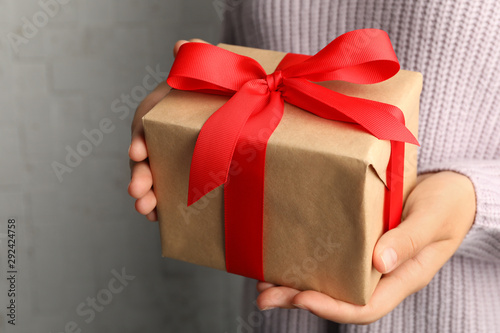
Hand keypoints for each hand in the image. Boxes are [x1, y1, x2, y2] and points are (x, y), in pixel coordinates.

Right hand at [128, 39, 208, 220]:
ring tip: (146, 210)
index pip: (144, 123)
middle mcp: (159, 137)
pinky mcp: (181, 174)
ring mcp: (168, 158)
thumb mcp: (205, 74)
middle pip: (144, 157)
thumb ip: (193, 60)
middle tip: (138, 191)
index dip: (139, 136)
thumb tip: (184, 44)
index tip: (140, 150)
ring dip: (147, 195)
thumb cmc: (212, 93)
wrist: (229, 109)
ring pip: (152, 178)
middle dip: (139, 174)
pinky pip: (167, 192)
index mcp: (160, 114)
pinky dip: (162, 206)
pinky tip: (160, 218)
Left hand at [256, 171, 475, 323]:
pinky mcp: (361, 242)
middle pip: (338, 298)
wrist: (452, 191)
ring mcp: (369, 259)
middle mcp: (381, 273)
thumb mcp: (432, 219)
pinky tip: (285, 256)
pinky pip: (332, 258)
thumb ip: (409, 240)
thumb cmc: (447, 205)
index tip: (302, 298)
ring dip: (296, 284)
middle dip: (300, 300)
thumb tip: (379, 264)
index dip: (332, 308)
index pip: (364, 306)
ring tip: (264, 283)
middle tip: (266, 295)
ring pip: (331, 281)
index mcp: (402, 277)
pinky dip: (308, 260)